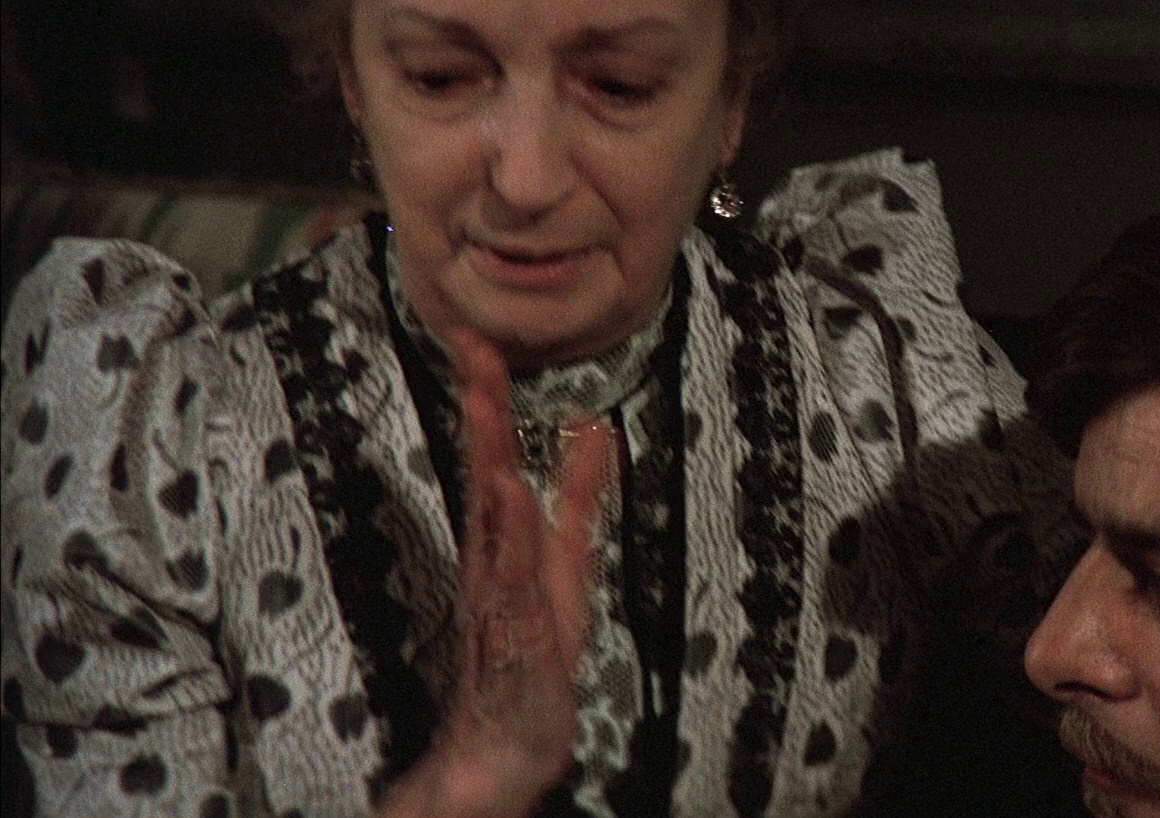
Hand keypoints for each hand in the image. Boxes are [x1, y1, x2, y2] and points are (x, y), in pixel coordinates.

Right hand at [380, 331, 612, 816]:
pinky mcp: (512, 632)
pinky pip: (509, 579)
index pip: (494, 455)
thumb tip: (596, 430)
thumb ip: (582, 497)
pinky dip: (511, 537)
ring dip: (488, 459)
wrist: (510, 739)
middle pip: (483, 471)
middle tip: (472, 350)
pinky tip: (513, 497)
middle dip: (480, 410)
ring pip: (490, 517)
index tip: (479, 341)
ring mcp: (497, 593)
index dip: (489, 397)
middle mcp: (491, 556)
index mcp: (503, 537)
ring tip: (485, 405)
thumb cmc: (535, 648)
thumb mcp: (569, 559)